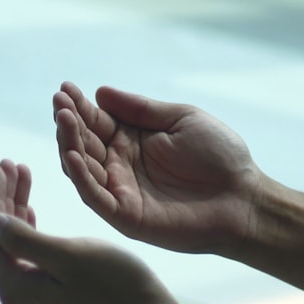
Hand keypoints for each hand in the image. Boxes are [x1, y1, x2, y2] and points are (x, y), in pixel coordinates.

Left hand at [0, 160, 177, 303]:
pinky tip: (30, 210)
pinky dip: (29, 231)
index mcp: (15, 291)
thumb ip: (24, 238)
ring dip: (16, 211)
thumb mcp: (71, 255)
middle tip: (10, 163)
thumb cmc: (118, 287)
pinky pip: (27, 260)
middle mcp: (15, 303)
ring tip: (22, 175)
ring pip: (13, 247)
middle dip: (3, 199)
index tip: (0, 164)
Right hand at [54, 83, 265, 254]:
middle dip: (68, 122)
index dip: (79, 106)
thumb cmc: (220, 157)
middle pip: (83, 142)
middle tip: (59, 102)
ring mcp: (120, 191)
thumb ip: (141, 110)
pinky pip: (95, 197)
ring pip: (82, 168)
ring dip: (68, 144)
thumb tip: (100, 93)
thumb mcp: (181, 119)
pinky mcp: (125, 216)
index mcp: (132, 140)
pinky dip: (80, 177)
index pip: (96, 121)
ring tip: (64, 120)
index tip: (65, 87)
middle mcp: (120, 165)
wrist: (244, 198)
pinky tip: (72, 155)